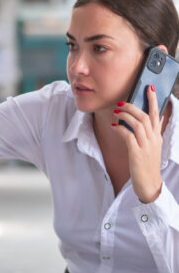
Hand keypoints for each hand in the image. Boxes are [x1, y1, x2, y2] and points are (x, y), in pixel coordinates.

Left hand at [112, 86, 163, 203]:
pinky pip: (128, 136)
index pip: (157, 114)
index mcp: (157, 137)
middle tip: (121, 103)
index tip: (148, 88)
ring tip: (116, 112)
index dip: (153, 100)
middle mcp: (153, 139)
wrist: (149, 185)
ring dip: (125, 115)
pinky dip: (121, 128)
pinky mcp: (137, 153)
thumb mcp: (151, 147)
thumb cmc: (147, 165)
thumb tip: (143, 120)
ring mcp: (146, 146)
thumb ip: (149, 133)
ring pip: (137, 123)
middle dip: (133, 106)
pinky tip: (114, 126)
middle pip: (146, 116)